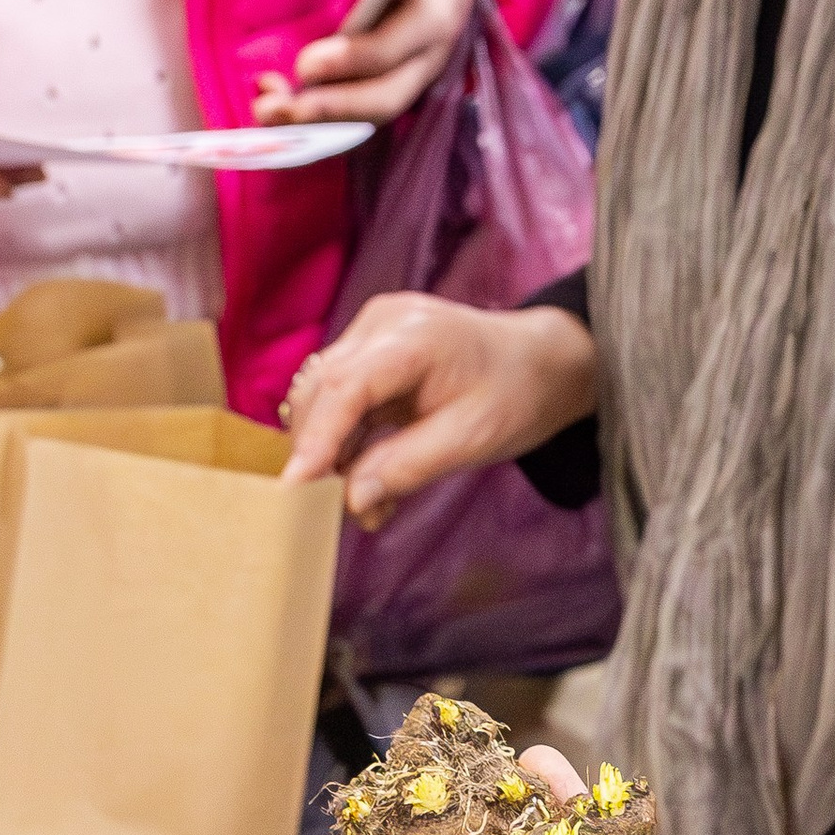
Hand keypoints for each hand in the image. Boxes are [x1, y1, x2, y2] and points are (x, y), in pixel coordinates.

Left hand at [251, 0, 478, 127]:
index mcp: (435, 17)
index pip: (396, 49)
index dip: (352, 61)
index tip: (305, 64)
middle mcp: (426, 60)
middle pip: (383, 99)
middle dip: (328, 109)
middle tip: (274, 109)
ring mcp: (408, 81)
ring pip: (366, 117)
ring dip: (315, 124)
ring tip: (265, 113)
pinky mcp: (388, 89)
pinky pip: (354, 118)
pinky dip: (316, 123)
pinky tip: (275, 109)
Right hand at [280, 293, 594, 525]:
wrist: (540, 363)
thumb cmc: (516, 393)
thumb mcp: (472, 439)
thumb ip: (408, 466)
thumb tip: (350, 498)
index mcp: (414, 335)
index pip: (345, 386)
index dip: (315, 439)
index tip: (294, 488)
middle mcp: (382, 323)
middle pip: (322, 391)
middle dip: (321, 454)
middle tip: (343, 510)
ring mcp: (372, 333)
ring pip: (323, 398)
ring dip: (334, 455)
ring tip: (368, 505)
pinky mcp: (370, 351)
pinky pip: (341, 400)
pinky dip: (348, 443)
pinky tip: (370, 481)